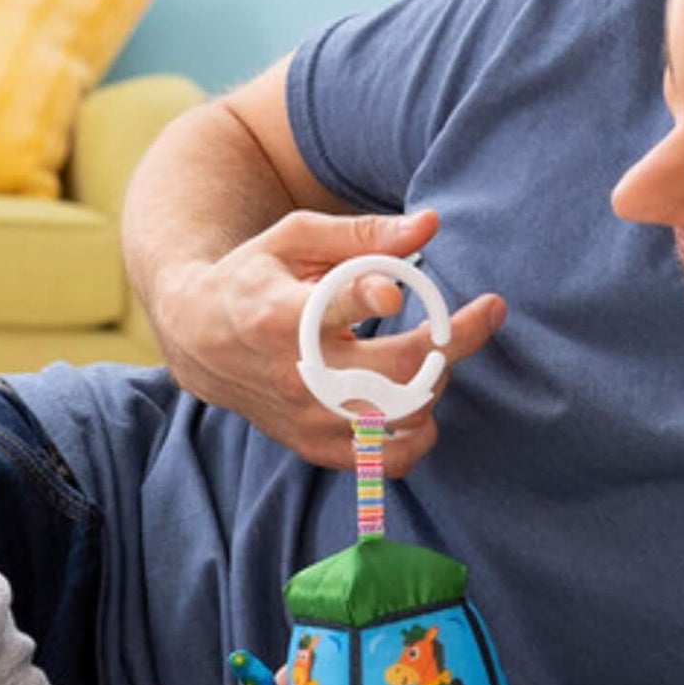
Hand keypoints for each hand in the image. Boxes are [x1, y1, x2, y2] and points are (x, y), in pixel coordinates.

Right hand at [151, 207, 505, 475]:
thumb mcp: (294, 239)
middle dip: (454, 340)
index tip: (395, 292)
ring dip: (437, 381)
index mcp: (282, 315)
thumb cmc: (253, 277)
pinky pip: (388, 460)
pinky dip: (418, 435)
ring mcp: (308, 418)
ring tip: (437, 351)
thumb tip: (429, 224)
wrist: (198, 339)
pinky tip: (420, 403)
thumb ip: (362, 234)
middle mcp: (296, 374)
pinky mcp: (315, 446)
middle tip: (486, 311)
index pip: (334, 308)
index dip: (369, 297)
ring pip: (403, 416)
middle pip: (396, 369)